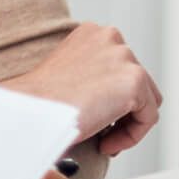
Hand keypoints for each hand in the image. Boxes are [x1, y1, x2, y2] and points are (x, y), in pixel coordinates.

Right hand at [6, 23, 162, 155]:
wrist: (30, 110)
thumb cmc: (38, 102)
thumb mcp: (66, 77)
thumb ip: (91, 76)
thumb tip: (108, 99)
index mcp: (91, 33)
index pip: (119, 68)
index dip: (110, 100)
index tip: (95, 118)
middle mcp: (110, 37)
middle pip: (137, 82)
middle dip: (123, 111)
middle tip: (102, 133)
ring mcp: (123, 57)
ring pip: (146, 101)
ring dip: (126, 124)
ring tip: (103, 140)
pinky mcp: (134, 81)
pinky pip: (148, 117)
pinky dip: (131, 136)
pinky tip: (105, 144)